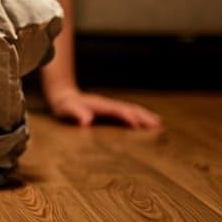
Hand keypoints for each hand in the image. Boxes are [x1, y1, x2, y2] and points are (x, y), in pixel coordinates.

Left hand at [47, 87, 161, 128]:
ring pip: (131, 108)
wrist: (62, 95)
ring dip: (145, 115)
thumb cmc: (64, 105)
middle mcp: (107, 103)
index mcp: (99, 104)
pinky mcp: (110, 109)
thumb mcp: (66, 109)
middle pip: (129, 108)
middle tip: (158, 126)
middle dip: (143, 116)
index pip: (116, 110)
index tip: (138, 125)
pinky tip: (145, 122)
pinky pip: (128, 112)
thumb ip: (75, 113)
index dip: (126, 116)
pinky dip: (139, 116)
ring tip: (159, 124)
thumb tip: (85, 121)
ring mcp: (110, 105)